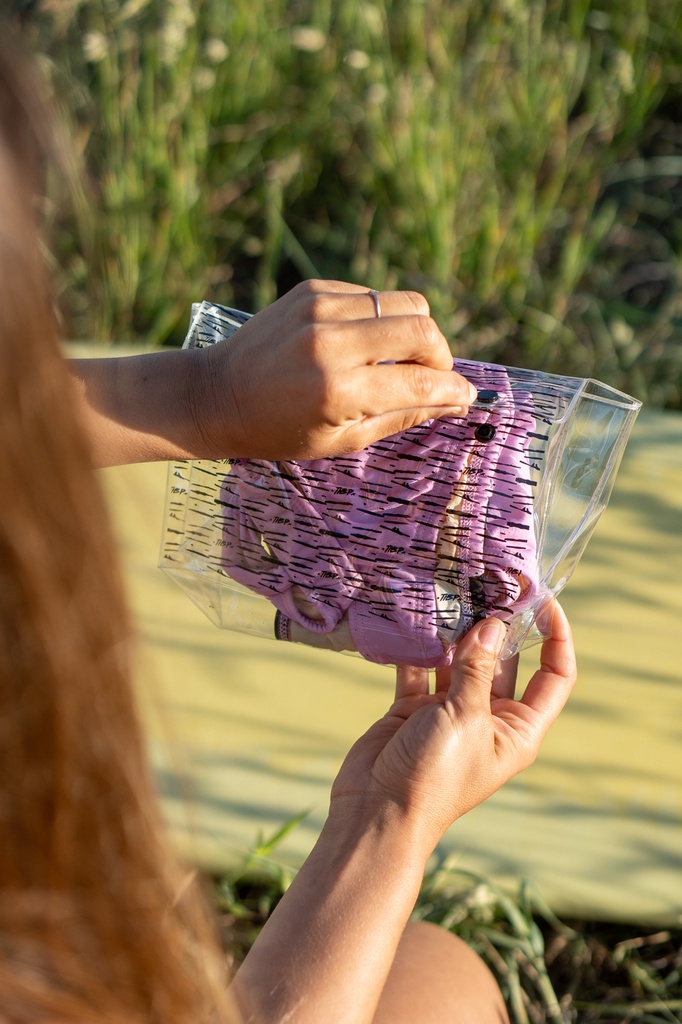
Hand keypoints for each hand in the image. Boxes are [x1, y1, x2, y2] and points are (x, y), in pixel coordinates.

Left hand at [197, 279, 477, 459]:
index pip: (421, 380)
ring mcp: (321, 308)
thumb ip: (400, 416)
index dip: (453, 389)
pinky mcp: (312, 289)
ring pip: (403, 302)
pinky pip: (371, 295)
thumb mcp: (340, 440)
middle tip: (431, 376)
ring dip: (413, 332)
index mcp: (338, 390)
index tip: (465, 396)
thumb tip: (452, 401)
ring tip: (397, 358)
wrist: (216, 394)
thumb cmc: (277, 430)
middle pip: (422, 328)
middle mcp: (332, 343)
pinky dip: (379, 319)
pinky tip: (360, 343)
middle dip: (441, 356)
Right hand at [329, 603, 575, 860]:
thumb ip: (477, 669)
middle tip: (488, 584)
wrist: (378, 811)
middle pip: (503, 661)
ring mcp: (449, 711)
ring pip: (459, 660)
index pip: (553, 677)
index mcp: (518, 729)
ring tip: (452, 590)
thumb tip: (491, 624)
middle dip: (498, 626)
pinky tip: (414, 617)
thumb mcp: (465, 717)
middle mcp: (488, 717)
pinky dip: (417, 646)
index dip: (556, 639)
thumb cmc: (435, 774)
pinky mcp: (413, 708)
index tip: (544, 602)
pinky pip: (420, 668)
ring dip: (455, 631)